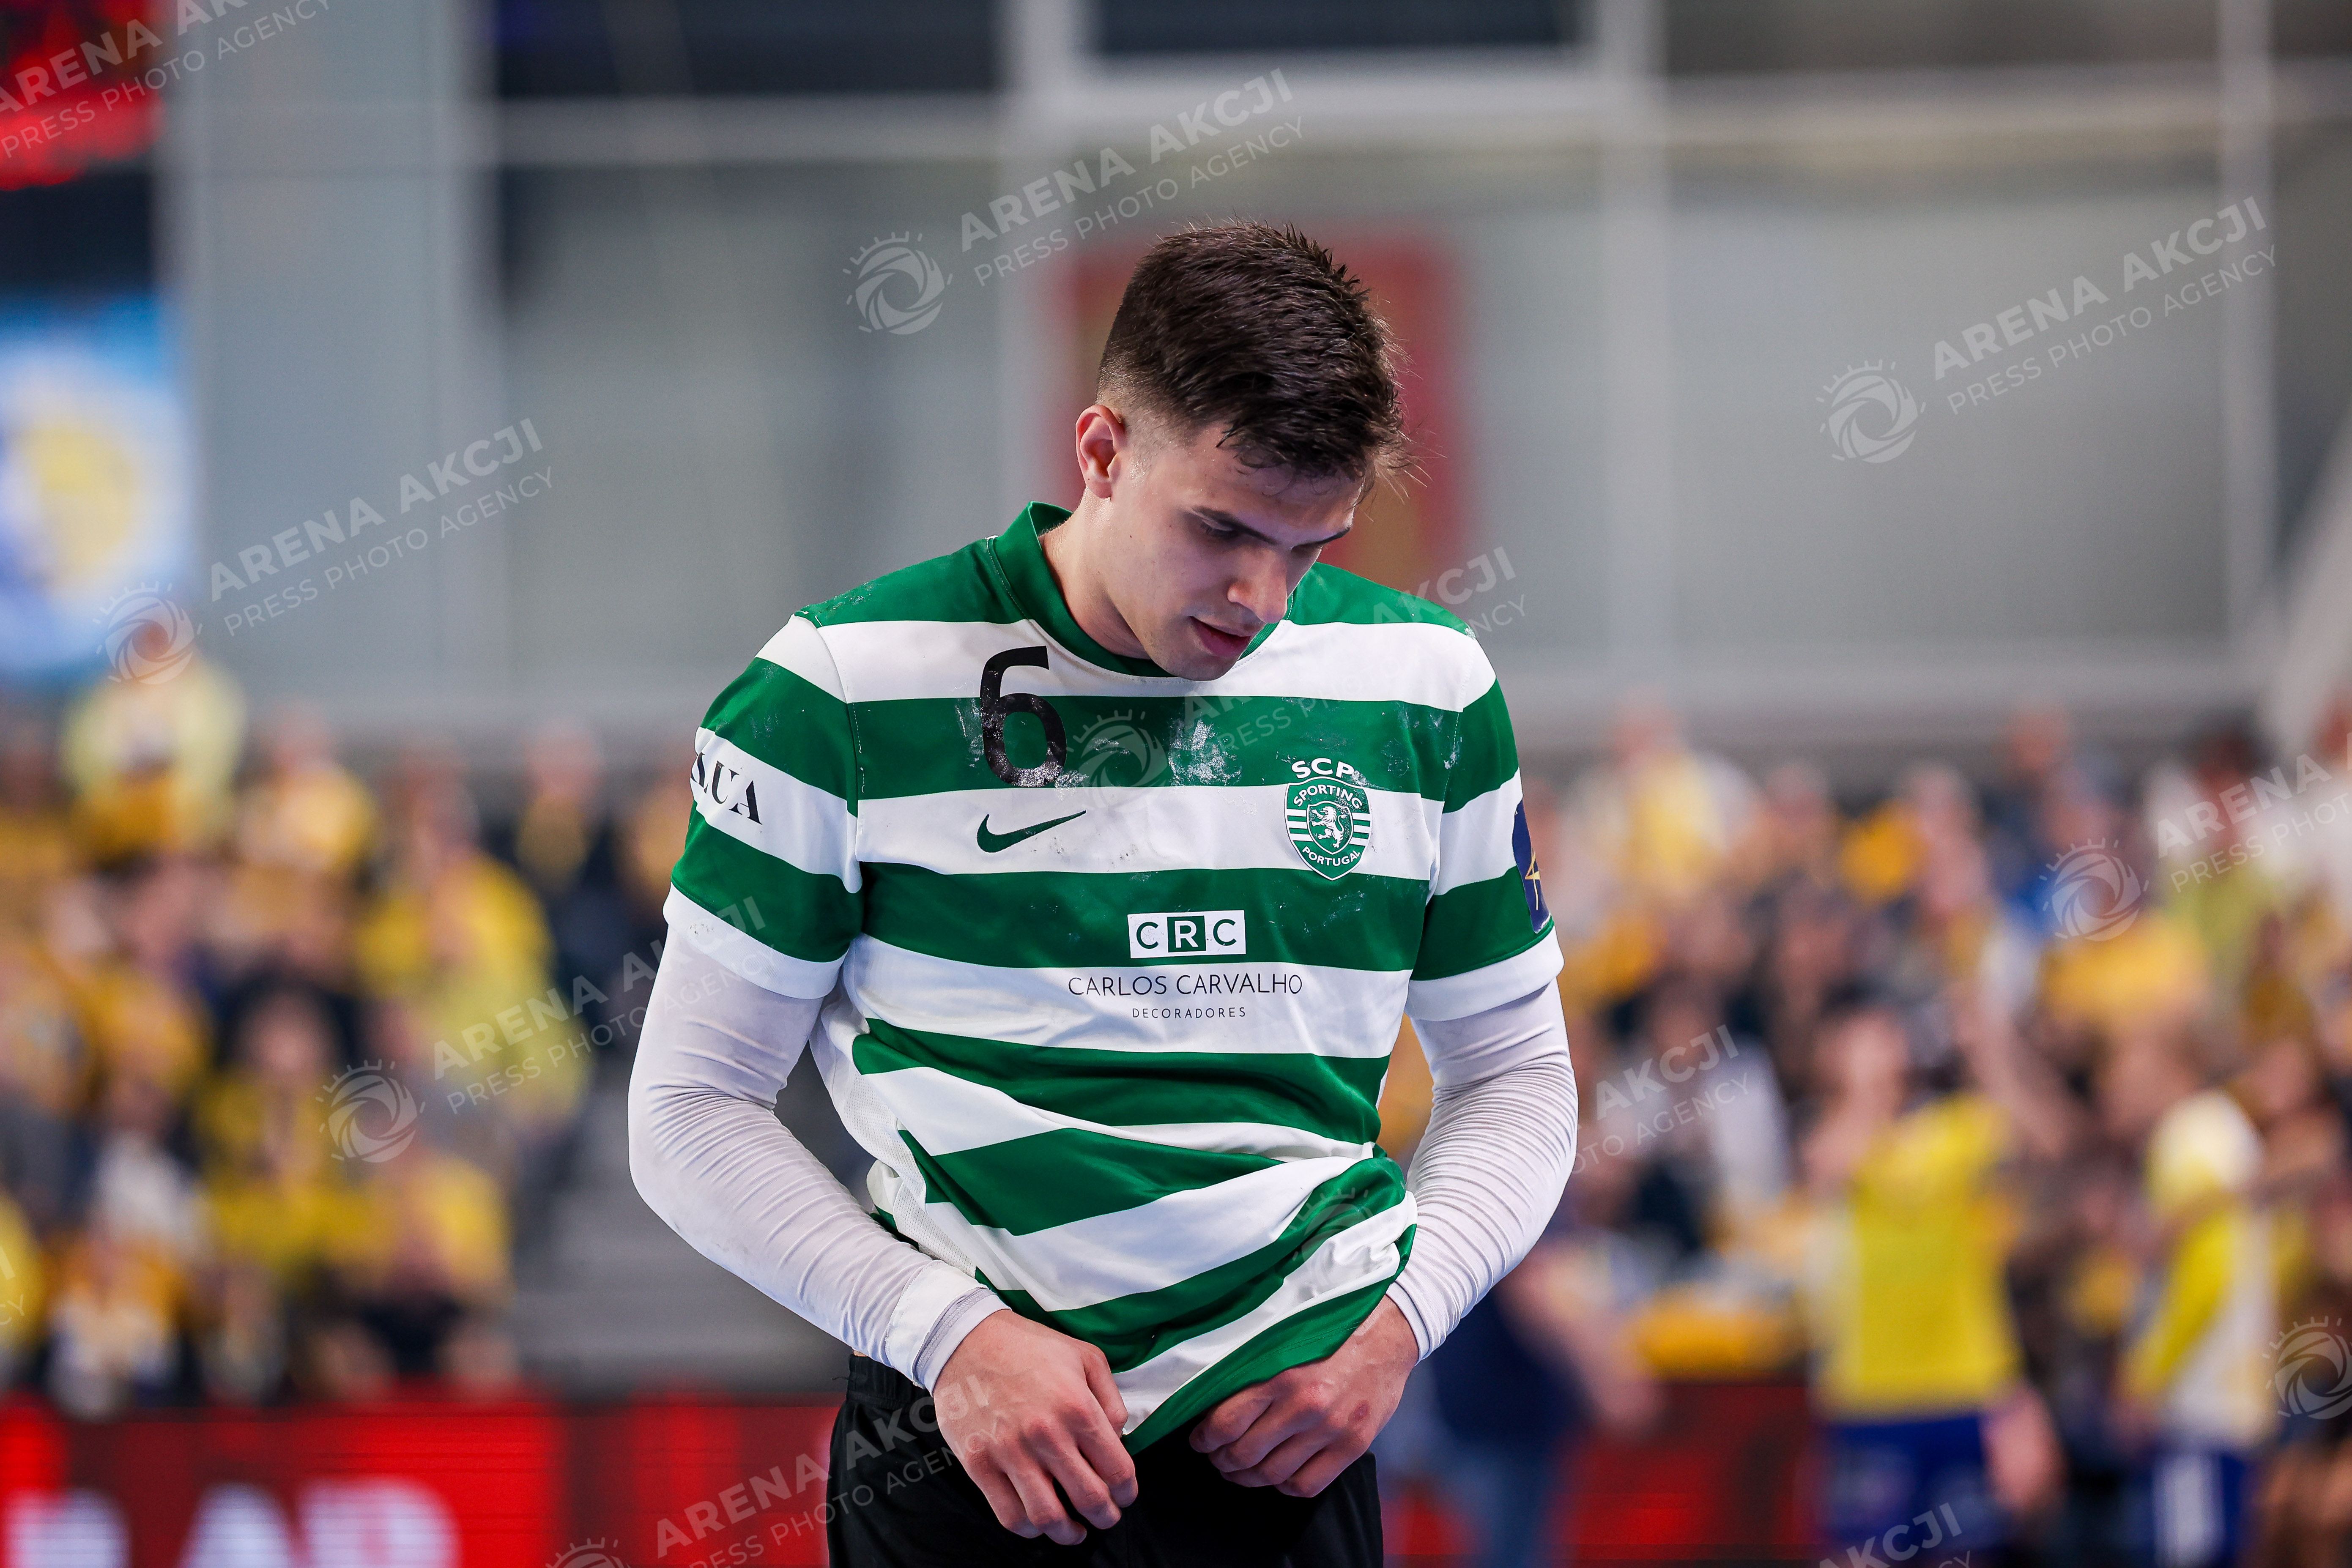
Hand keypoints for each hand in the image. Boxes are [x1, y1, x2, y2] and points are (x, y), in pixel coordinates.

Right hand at [932, 1311, 1138, 1545]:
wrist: (965, 1338)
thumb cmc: (1028, 1347)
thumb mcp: (1085, 1357)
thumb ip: (1111, 1399)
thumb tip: (1119, 1438)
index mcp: (1078, 1408)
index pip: (1117, 1470)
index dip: (1127, 1493)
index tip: (1124, 1497)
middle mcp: (1047, 1434)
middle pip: (1089, 1499)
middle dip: (1105, 1516)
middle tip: (1106, 1517)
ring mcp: (1010, 1452)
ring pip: (1048, 1517)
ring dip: (1069, 1534)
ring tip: (1075, 1531)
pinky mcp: (979, 1463)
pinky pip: (1009, 1514)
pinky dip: (1029, 1530)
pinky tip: (1038, 1523)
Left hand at [1190, 1298, 1418, 1497]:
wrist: (1387, 1333)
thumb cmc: (1330, 1333)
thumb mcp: (1284, 1340)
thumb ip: (1254, 1372)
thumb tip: (1213, 1401)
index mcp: (1280, 1374)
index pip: (1225, 1423)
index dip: (1205, 1439)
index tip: (1200, 1441)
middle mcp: (1304, 1404)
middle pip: (1245, 1454)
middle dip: (1223, 1461)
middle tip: (1218, 1458)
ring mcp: (1331, 1428)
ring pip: (1272, 1474)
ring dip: (1249, 1478)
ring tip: (1242, 1471)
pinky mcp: (1353, 1445)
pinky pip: (1307, 1485)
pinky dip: (1285, 1487)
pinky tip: (1279, 1476)